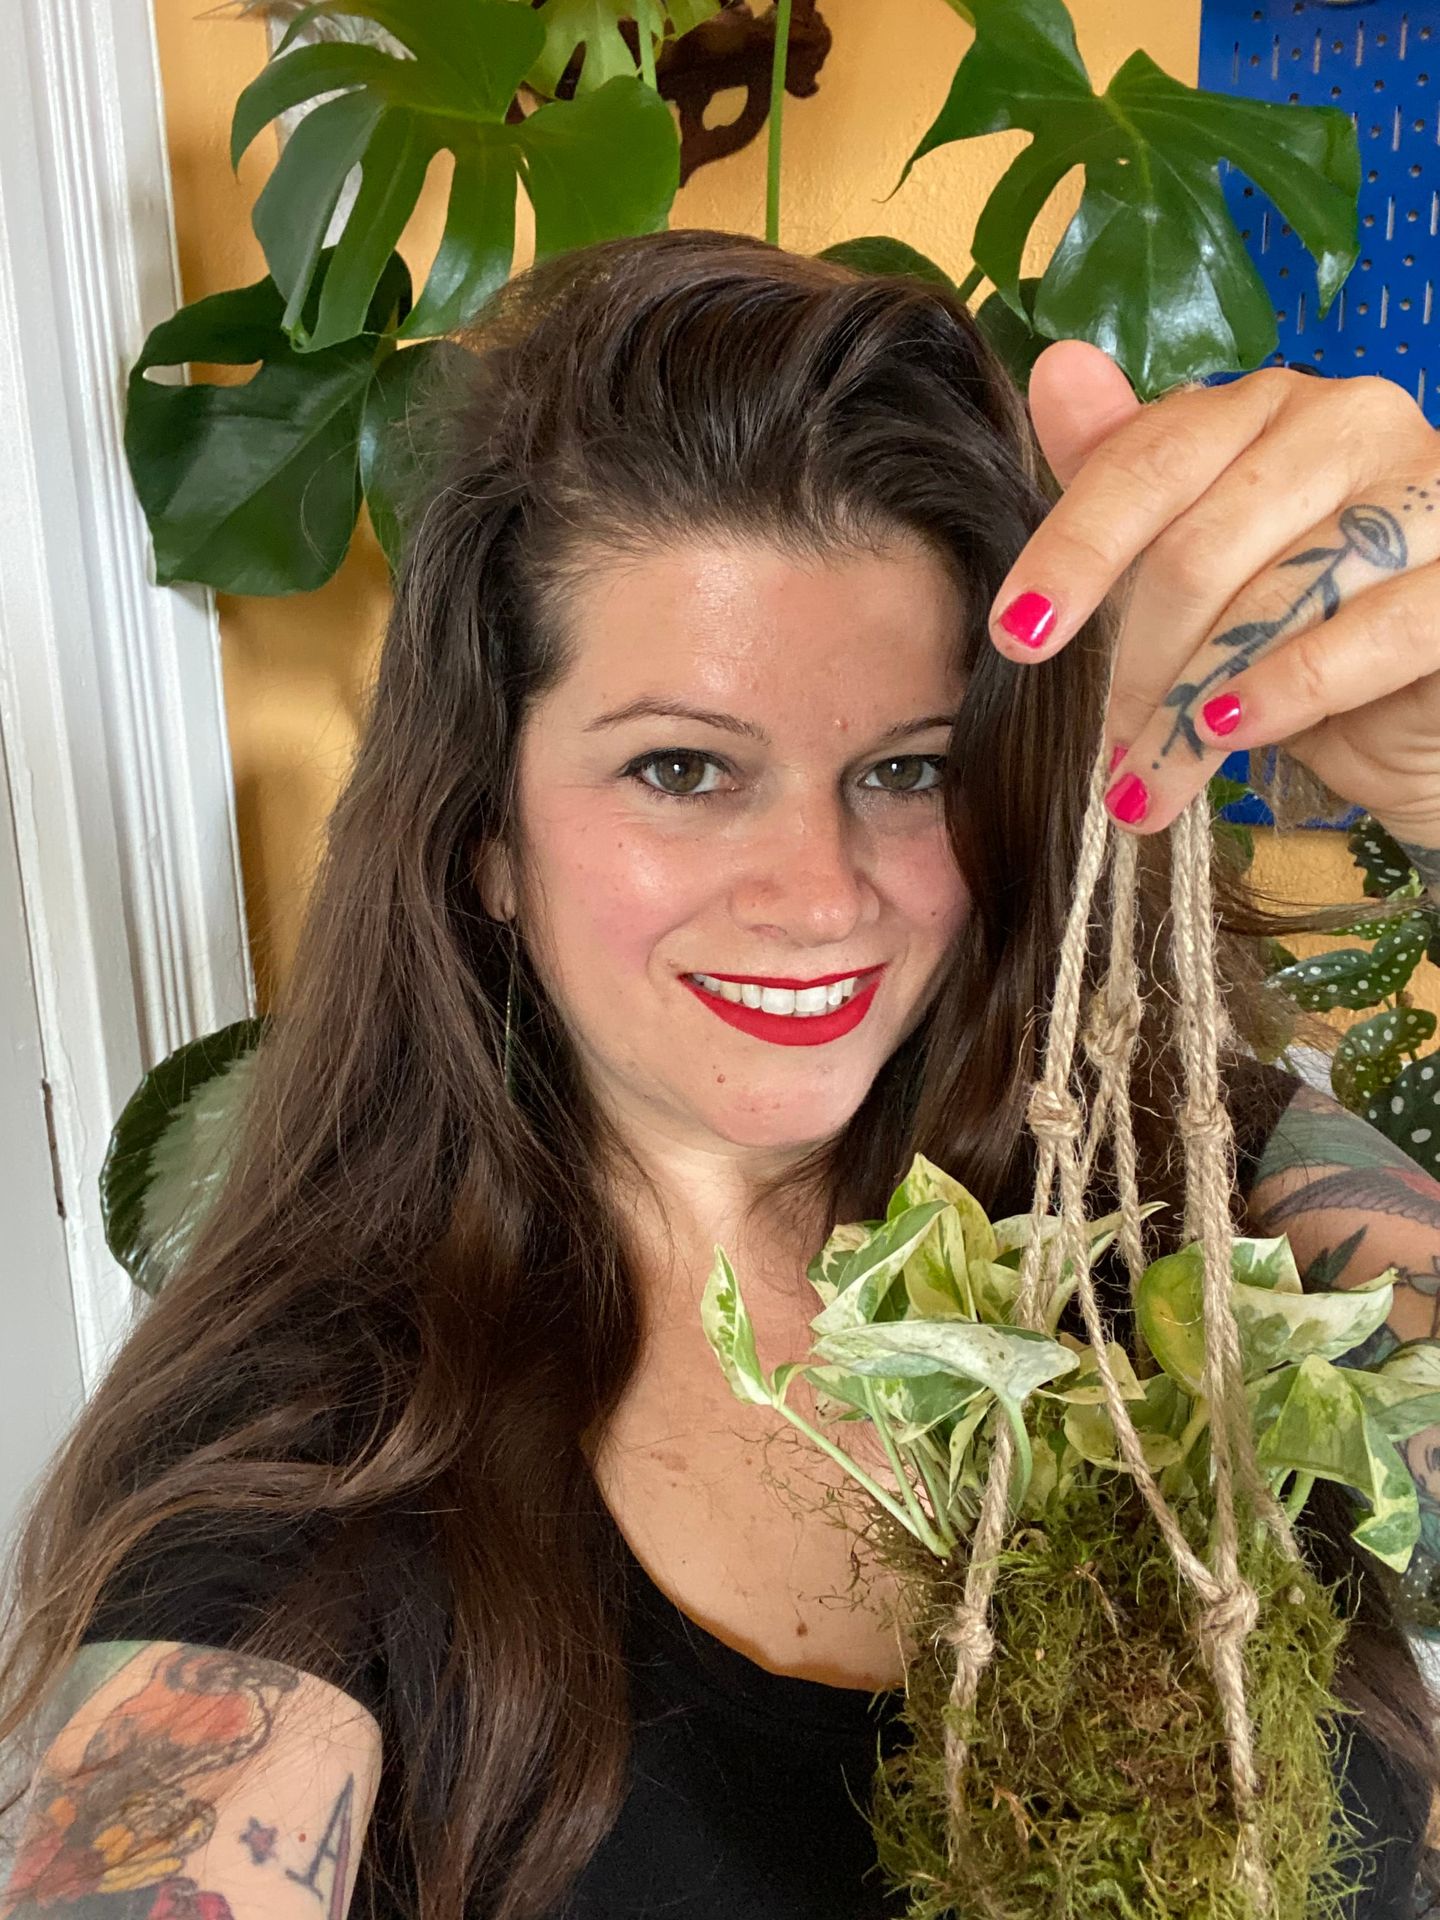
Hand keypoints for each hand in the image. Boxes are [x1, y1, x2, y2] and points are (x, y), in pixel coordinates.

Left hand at [989, 340, 1439, 852]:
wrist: (1424, 707)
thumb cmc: (1302, 629)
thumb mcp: (1201, 562)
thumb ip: (1130, 474)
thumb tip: (1054, 369)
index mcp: (1270, 407)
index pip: (1148, 462)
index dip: (1074, 551)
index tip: (1017, 636)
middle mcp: (1353, 422)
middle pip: (1198, 545)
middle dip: (1136, 666)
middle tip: (1111, 750)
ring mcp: (1429, 491)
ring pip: (1272, 598)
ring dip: (1192, 708)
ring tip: (1151, 782)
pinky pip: (1369, 632)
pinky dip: (1287, 691)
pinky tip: (1233, 733)